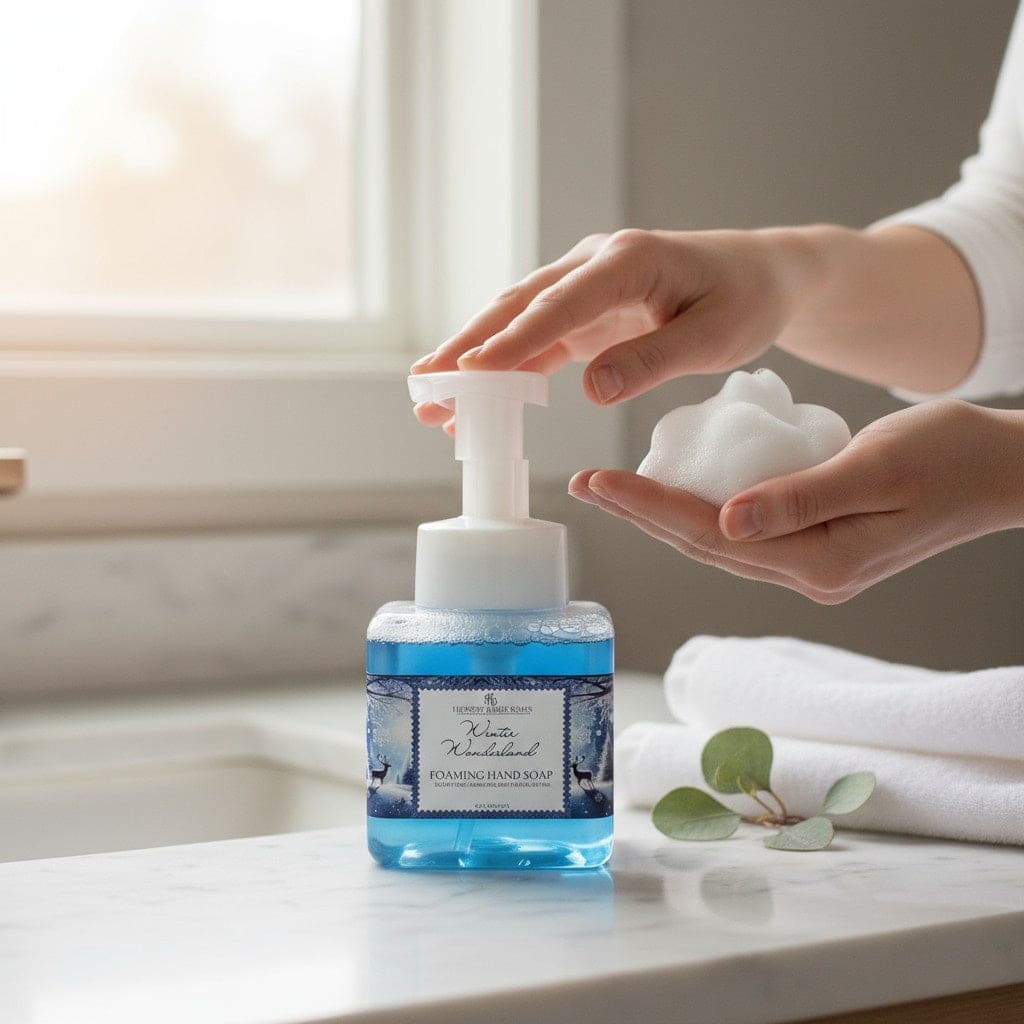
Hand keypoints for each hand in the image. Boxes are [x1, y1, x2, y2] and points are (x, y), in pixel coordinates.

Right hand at [411, 229, 807, 432]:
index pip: (562, 302)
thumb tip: (593, 391)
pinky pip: (535, 336)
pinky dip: (504, 366)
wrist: (760, 275)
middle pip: (520, 305)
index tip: (474, 372)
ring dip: (473, 357)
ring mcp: (584, 284)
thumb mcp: (715, 336)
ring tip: (429, 397)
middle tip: (425, 386)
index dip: (516, 339)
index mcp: (628, 259)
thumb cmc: (744, 301)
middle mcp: (595, 264)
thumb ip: (654, 359)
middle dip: (469, 347)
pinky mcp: (583, 308)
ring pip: (517, 319)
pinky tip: (474, 393)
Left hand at [569, 400, 1023, 603]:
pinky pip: (745, 532)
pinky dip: (703, 510)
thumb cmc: (949, 457)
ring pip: (719, 542)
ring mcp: (813, 565)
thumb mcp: (876, 467)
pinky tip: (675, 489)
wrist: (999, 471)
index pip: (710, 535)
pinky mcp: (817, 547)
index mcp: (820, 562)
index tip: (597, 480)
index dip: (648, 506)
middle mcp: (808, 574)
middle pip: (703, 545)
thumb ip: (799, 498)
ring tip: (615, 487)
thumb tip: (724, 522)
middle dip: (641, 514)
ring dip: (664, 514)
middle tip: (585, 483)